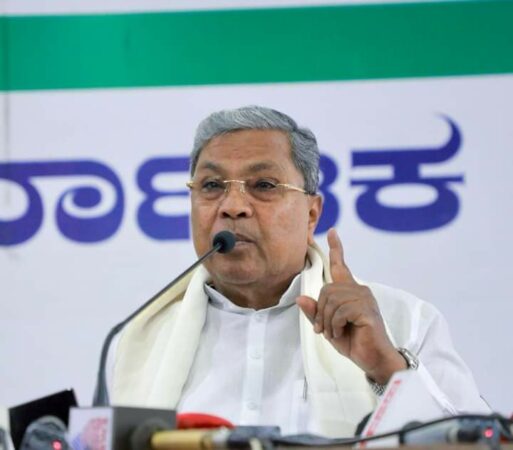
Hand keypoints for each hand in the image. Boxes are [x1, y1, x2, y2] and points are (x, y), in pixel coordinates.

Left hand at [296, 228, 405, 384]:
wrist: (373, 360)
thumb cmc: (353, 342)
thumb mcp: (327, 327)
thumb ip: (315, 313)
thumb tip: (301, 297)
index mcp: (350, 291)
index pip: (341, 266)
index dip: (336, 248)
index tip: (332, 232)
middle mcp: (359, 290)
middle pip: (326, 289)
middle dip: (320, 312)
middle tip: (324, 329)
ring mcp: (365, 298)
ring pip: (331, 300)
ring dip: (327, 321)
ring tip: (334, 333)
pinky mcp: (367, 310)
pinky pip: (340, 311)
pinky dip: (334, 325)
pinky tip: (340, 333)